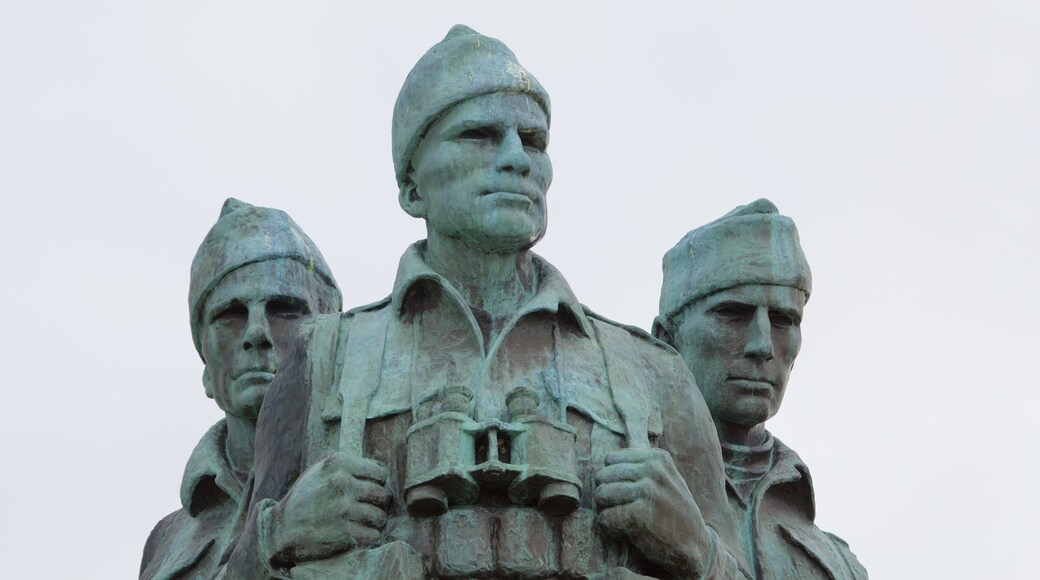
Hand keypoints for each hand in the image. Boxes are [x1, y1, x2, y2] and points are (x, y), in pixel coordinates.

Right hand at [267, 452, 391, 564]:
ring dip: (375, 522)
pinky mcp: (344, 532)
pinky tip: (359, 535)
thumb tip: (376, 467)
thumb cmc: (303, 498)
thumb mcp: (318, 470)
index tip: (368, 491)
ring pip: (380, 517)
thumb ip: (345, 464)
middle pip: (382, 495)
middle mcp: (342, 482)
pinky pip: (373, 535)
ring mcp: (344, 508)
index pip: (379, 473)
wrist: (281, 529)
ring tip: (364, 523)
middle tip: (368, 509)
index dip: (377, 484)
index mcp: (338, 463)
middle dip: (378, 504)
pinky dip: (369, 537)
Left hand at [595, 448, 711, 577]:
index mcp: (657, 458)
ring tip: (623, 520)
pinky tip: (625, 532)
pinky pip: (604, 518)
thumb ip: (641, 466)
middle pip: (602, 476)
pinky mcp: (639, 515)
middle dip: (606, 495)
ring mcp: (646, 491)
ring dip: (606, 511)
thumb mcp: (665, 479)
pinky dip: (609, 529)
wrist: (695, 545)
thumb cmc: (674, 512)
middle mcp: (652, 470)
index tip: (626, 493)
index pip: (610, 459)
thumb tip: (605, 458)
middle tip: (622, 509)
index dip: (612, 479)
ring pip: (600, 495)